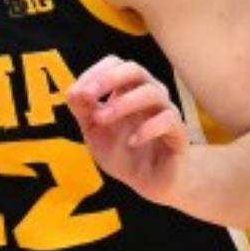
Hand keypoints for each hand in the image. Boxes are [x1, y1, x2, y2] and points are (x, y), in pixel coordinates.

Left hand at [68, 58, 190, 205]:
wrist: (150, 185)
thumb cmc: (125, 155)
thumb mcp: (95, 134)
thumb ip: (84, 112)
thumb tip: (72, 91)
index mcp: (128, 90)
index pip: (114, 65)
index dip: (95, 73)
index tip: (76, 93)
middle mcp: (150, 94)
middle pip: (135, 70)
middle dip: (108, 78)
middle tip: (88, 95)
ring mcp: (166, 111)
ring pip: (152, 92)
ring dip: (123, 103)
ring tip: (102, 120)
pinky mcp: (178, 133)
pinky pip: (168, 120)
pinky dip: (148, 128)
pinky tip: (132, 141)